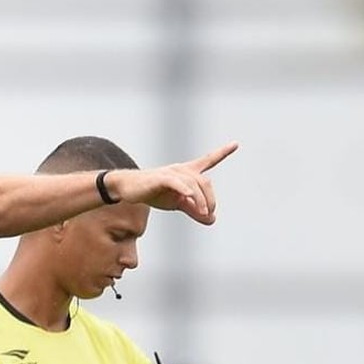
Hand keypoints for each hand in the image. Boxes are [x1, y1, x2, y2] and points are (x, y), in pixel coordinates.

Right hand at [109, 141, 238, 224]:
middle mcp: (181, 170)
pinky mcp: (161, 178)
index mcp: (186, 173)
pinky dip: (186, 191)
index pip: (207, 160)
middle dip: (210, 198)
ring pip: (194, 184)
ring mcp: (172, 173)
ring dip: (201, 200)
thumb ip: (195, 210)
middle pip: (204, 181)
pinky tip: (190, 198)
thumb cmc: (153, 193)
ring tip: (203, 213)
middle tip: (209, 213)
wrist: (128, 188)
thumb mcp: (177, 203)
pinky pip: (178, 183)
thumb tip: (212, 219)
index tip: (235, 144)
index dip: (222, 152)